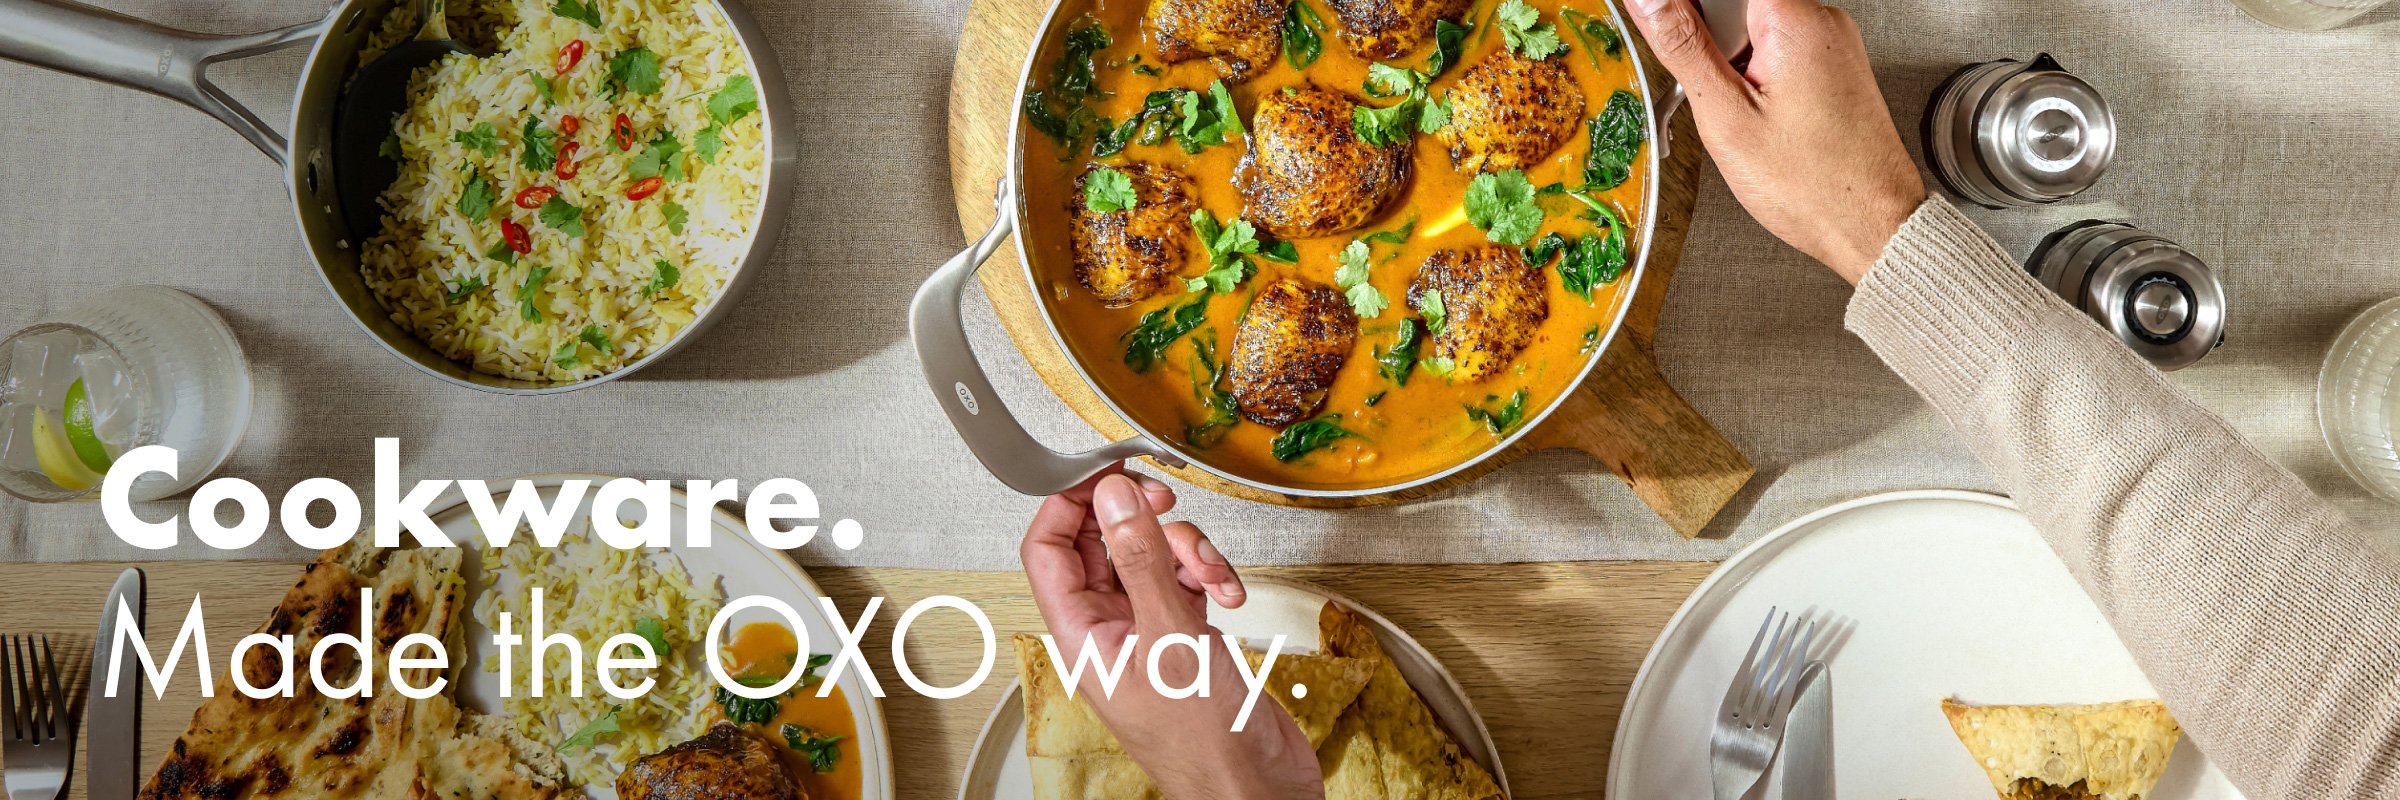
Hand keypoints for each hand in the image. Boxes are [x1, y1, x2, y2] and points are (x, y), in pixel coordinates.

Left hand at [1019, 467, 1323, 798]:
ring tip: (1210, 572)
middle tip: (1163, 501)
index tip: (1104, 471)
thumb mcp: (1170, 636)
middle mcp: (1109, 630)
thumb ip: (1141, 561)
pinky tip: (1228, 594)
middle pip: (1104, 545)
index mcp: (1081, 635)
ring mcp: (1148, 631)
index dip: (1069, 503)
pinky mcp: (1186, 635)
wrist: (1256, 787)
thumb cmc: (1205, 744)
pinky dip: (1210, 576)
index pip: (1048, 550)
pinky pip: (1187, 581)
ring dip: (1187, 550)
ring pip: (1152, 558)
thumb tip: (1113, 498)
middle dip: (1139, 520)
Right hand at [1628, 0, 1926, 283]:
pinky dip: (1754, 73)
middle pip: (1739, 3)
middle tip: (1708, 85)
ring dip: (1730, 59)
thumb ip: (1682, 46)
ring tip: (1736, 108)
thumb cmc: (1814, 183)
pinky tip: (1756, 112)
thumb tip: (1650, 1)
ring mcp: (1832, 43)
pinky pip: (1778, 47)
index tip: (1670, 30)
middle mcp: (1821, 21)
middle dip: (1709, 36)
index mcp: (1795, 20)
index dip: (1690, 9)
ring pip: (1755, 25)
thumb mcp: (1726, 116)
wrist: (1870, 223)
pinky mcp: (1833, 65)